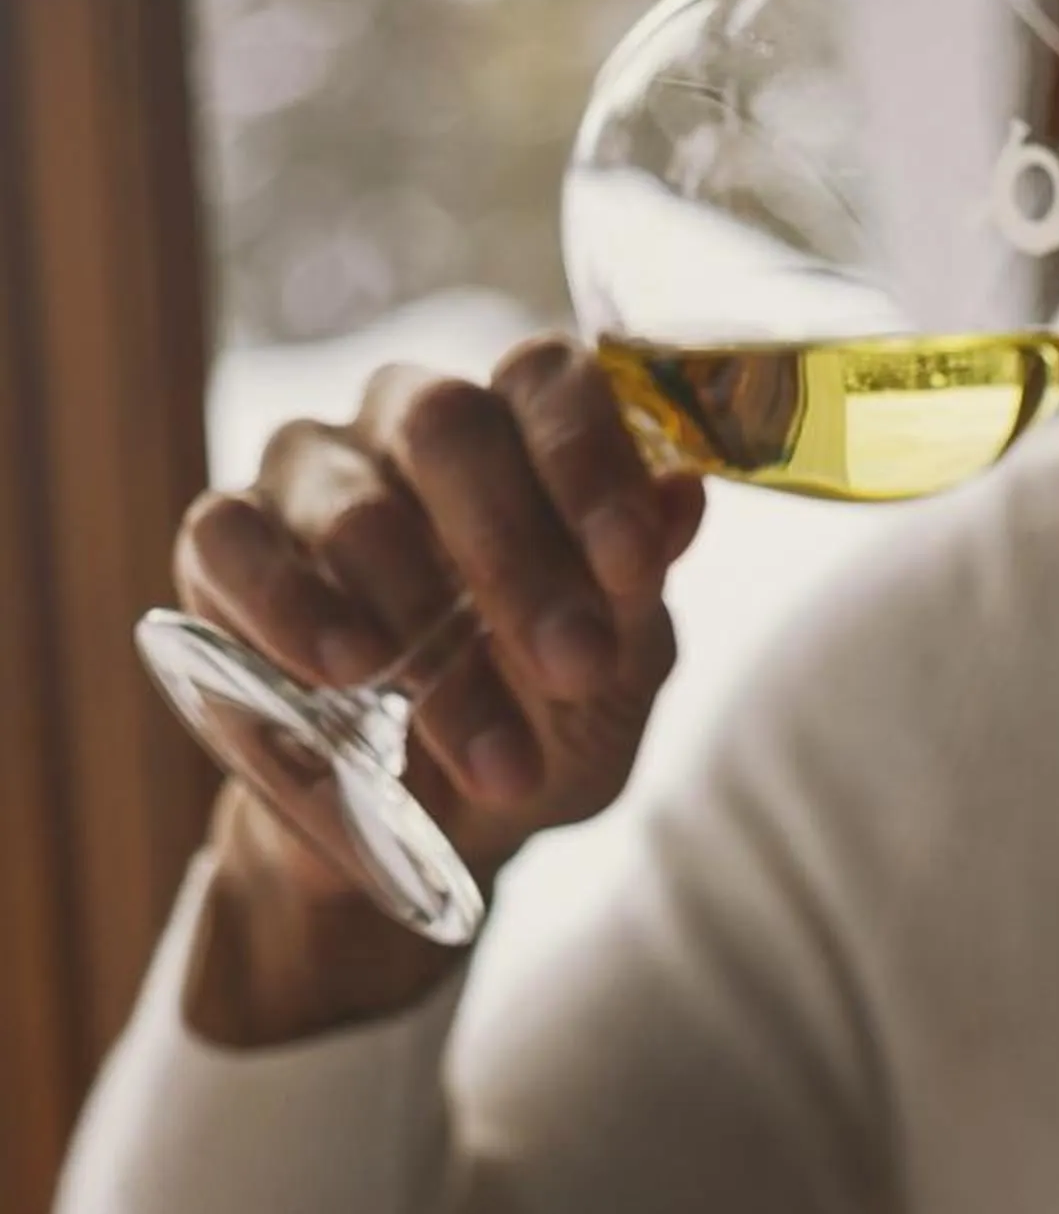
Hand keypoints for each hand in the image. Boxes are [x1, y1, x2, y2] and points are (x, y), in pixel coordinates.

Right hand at [174, 337, 705, 1041]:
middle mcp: (409, 428)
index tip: (631, 567)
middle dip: (516, 556)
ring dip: (426, 637)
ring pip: (353, 508)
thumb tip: (682, 497)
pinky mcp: (220, 547)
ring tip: (484, 748)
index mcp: (521, 434)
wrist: (441, 833)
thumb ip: (642, 597)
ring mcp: (309, 479)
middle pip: (446, 425)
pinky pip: (229, 541)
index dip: (590, 460)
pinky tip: (345, 671)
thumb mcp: (617, 683)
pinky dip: (288, 607)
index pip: (548, 381)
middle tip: (572, 667)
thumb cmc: (542, 727)